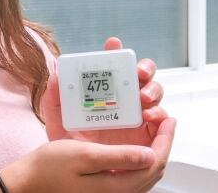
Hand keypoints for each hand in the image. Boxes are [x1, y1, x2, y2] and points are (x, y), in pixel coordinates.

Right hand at [0, 120, 175, 192]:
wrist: (29, 183)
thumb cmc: (50, 168)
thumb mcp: (84, 155)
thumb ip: (118, 156)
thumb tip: (149, 154)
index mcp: (118, 186)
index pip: (155, 162)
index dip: (166, 139)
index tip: (169, 119)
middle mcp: (119, 192)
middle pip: (154, 168)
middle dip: (163, 143)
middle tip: (164, 121)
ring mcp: (112, 191)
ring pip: (144, 172)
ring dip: (153, 150)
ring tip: (153, 129)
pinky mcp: (104, 188)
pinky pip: (131, 174)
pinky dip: (138, 157)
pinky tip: (134, 145)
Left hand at [43, 37, 168, 146]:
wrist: (82, 174)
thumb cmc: (72, 146)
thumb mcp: (59, 124)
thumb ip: (54, 102)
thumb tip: (55, 77)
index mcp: (105, 92)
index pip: (113, 67)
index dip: (115, 52)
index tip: (113, 44)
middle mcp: (125, 99)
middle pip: (142, 76)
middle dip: (144, 68)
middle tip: (137, 74)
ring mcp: (139, 115)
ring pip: (155, 94)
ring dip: (153, 90)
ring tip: (144, 99)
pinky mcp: (150, 133)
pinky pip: (163, 122)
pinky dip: (163, 117)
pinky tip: (153, 117)